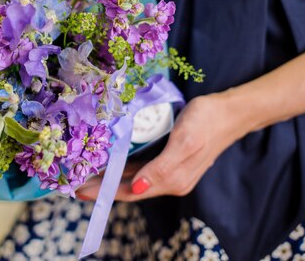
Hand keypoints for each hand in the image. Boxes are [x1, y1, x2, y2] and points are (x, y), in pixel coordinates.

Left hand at [77, 92, 250, 201]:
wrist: (231, 111)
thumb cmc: (207, 122)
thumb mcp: (184, 142)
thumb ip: (162, 168)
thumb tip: (138, 189)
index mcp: (172, 180)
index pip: (130, 192)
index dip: (104, 192)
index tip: (78, 190)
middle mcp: (170, 179)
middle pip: (128, 187)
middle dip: (102, 186)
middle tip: (74, 181)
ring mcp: (170, 169)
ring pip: (133, 176)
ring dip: (110, 176)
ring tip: (85, 171)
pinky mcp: (170, 157)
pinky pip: (141, 165)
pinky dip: (123, 164)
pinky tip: (110, 158)